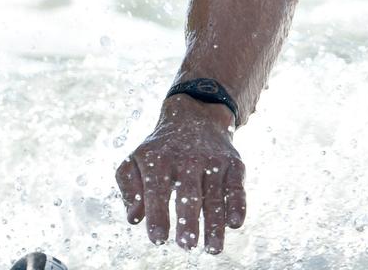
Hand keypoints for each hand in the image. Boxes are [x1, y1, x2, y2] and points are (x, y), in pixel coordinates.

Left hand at [115, 96, 245, 253]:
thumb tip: (134, 219)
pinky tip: (234, 224)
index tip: (158, 240)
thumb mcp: (136, 161)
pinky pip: (236, 187)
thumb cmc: (159, 150)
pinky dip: (237, 205)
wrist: (193, 117)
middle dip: (187, 222)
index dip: (157, 216)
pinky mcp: (233, 164)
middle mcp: (186, 159)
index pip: (157, 191)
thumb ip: (130, 189)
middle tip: (186, 246)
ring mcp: (212, 161)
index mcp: (158, 160)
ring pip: (215, 196)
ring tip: (212, 250)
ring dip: (215, 225)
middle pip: (188, 195)